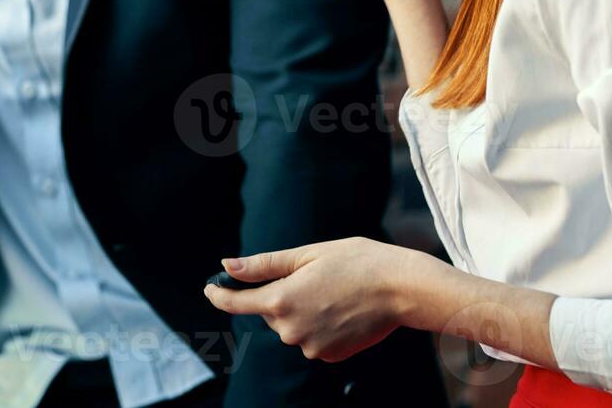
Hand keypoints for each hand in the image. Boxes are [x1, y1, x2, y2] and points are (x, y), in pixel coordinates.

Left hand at [203, 237, 421, 362]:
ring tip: (333, 290)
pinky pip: (312, 339)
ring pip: (291, 326)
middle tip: (311, 274)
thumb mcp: (307, 254)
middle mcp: (290, 331)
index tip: (210, 287)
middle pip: (269, 311)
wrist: (401, 289)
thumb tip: (227, 266)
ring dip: (301, 309)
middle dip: (280, 293)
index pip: (235, 302)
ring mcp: (310, 347)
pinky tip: (341, 308)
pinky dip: (319, 324)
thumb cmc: (356, 262)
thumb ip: (263, 265)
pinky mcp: (329, 356)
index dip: (219, 293)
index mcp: (281, 301)